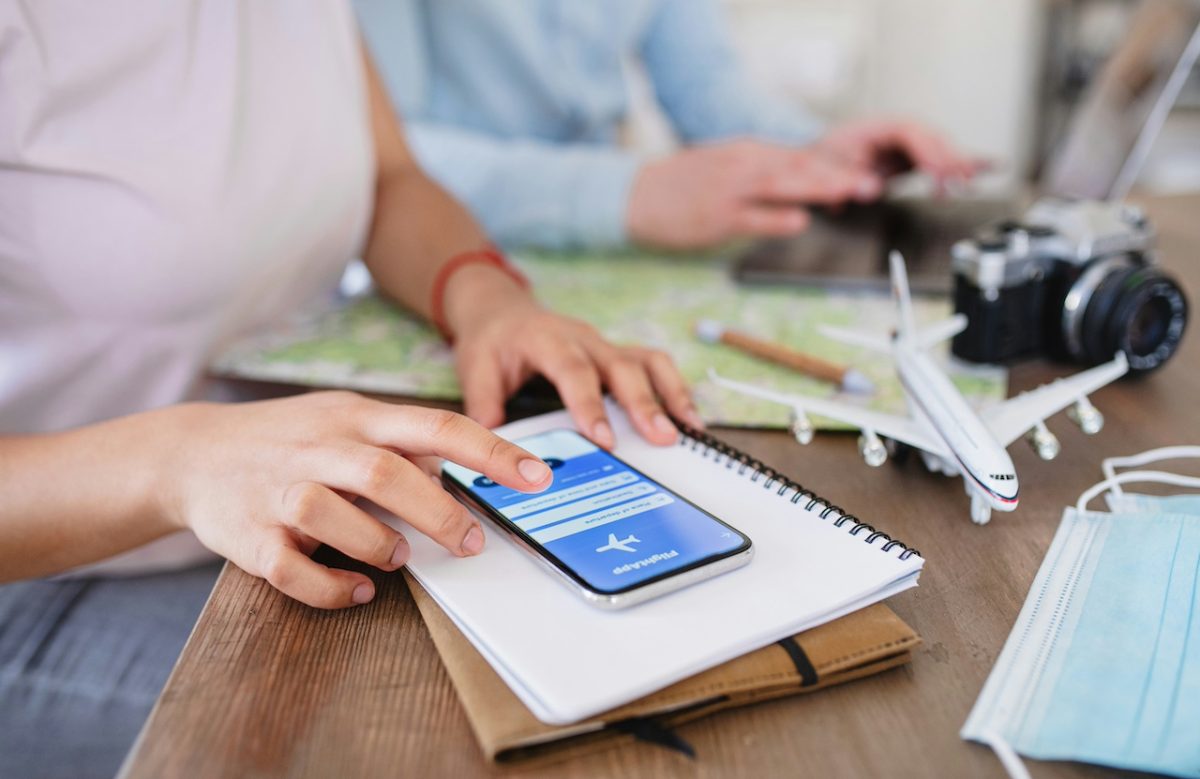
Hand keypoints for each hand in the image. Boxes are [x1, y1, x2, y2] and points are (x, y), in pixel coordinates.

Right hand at [156, 393, 554, 608]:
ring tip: (398, 556)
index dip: (492, 453)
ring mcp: (278, 490)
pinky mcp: (247, 534)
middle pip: (386, 473)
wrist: (192, 452)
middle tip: (472, 543)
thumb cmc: (290, 439)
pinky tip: (359, 588)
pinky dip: (333, 586)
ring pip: (333, 515)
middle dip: (440, 513)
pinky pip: (292, 569)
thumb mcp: (346, 420)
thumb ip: (402, 444)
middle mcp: (318, 447)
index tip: (539, 478)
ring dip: (378, 543)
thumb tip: (466, 473)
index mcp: (355, 417)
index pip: (436, 426)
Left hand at [443, 266, 702, 447]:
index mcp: (547, 339)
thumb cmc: (492, 342)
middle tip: (661, 438)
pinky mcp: (618, 353)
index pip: (573, 370)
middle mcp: (583, 339)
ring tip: (688, 430)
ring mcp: (605, 344)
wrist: (502, 311)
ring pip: (646, 361)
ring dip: (670, 394)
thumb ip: (483, 404)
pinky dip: (675, 389)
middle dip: (643, 403)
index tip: (603, 438)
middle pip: (621, 366)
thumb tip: (491, 446)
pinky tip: (688, 419)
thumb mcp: (475, 368)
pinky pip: (654, 365)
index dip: (590, 403)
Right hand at [626, 139, 882, 249]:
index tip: (864, 175)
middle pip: (798, 166)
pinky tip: (800, 221)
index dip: (835, 166)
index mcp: (748, 152)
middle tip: (871, 184)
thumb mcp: (727, 167)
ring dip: (816, 189)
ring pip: (780, 184)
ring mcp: (729, 190)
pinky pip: (752, 216)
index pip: (800, 156)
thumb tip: (803, 193)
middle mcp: (743, 164)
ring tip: (847, 194)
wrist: (636, 194)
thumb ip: (764, 175)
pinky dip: (778, 218)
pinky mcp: (716, 216)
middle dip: (837, 175)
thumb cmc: (685, 186)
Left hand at [813, 119, 983, 187]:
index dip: (926, 150)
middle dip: (946, 158)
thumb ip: (846, 178)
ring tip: (972, 180)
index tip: (937, 170)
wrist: (817, 157)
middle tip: (957, 181)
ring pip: (939, 148)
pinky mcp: (910, 158)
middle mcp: (894, 132)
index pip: (908, 132)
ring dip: (957, 164)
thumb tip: (872, 187)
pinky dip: (963, 163)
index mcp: (875, 127)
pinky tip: (992, 166)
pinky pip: (939, 159)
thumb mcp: (825, 167)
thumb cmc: (822, 157)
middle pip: (930, 137)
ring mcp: (905, 144)